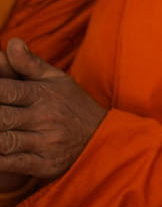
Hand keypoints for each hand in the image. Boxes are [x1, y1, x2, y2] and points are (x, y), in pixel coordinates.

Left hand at [0, 37, 105, 188]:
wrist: (105, 139)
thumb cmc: (73, 106)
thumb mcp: (57, 80)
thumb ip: (29, 63)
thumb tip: (12, 42)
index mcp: (43, 94)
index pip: (4, 90)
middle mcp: (45, 118)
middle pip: (0, 118)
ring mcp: (45, 142)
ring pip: (4, 141)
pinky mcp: (45, 164)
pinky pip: (13, 163)